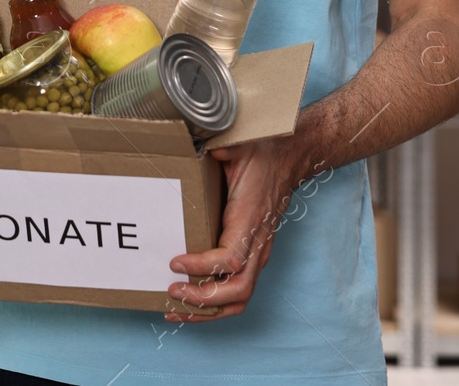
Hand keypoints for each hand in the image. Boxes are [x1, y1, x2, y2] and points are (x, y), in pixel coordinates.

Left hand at [165, 136, 309, 321]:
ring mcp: (257, 253)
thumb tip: (198, 148)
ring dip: (207, 310)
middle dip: (203, 298)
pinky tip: (189, 306)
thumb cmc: (261, 154)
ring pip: (239, 298)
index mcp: (251, 220)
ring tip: (174, 309)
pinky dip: (214, 305)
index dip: (203, 266)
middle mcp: (258, 243)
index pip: (232, 258)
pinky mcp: (252, 256)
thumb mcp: (238, 147)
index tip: (174, 262)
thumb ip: (219, 149)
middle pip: (238, 289)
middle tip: (171, 290)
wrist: (288, 158)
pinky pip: (237, 291)